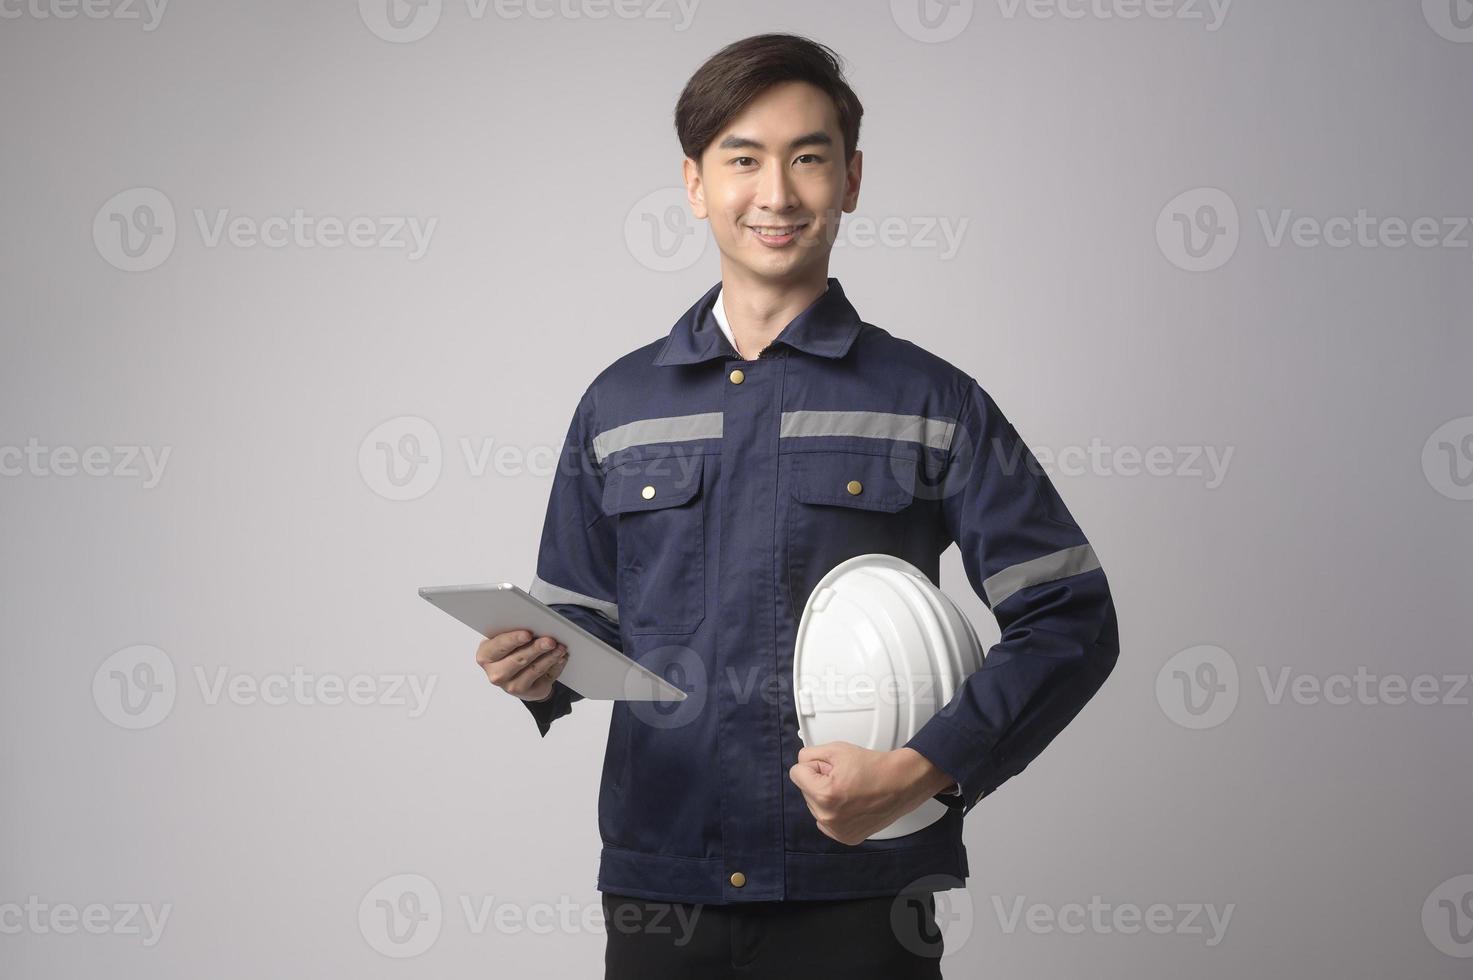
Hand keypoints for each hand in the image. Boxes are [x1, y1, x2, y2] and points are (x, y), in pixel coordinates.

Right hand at [477, 629, 568, 701]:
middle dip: (536, 648)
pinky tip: (560, 657)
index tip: (527, 634)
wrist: (516, 673)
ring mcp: (510, 686)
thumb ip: (516, 634)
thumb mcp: (507, 640)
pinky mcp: (527, 692)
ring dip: (549, 657)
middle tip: (550, 640)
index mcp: (486, 655)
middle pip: (518, 659)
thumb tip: (536, 627)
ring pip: (533, 669)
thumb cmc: (510, 650)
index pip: (499, 646)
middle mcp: (495, 673)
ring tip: (560, 647)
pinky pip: (543, 677)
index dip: (514, 639)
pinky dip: (554, 665)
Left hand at [788, 742, 955, 845]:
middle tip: (844, 777)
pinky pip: (826, 821)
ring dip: (827, 797)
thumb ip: (809, 754)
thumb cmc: (875, 768)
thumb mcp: (837, 749)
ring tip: (850, 790)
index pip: (796, 773)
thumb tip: (801, 764)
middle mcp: (829, 817)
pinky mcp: (846, 837)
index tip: (830, 767)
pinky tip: (851, 803)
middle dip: (820, 781)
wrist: (901, 783)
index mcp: (824, 795)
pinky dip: (835, 812)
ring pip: (815, 806)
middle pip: (806, 791)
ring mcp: (837, 830)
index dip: (814, 765)